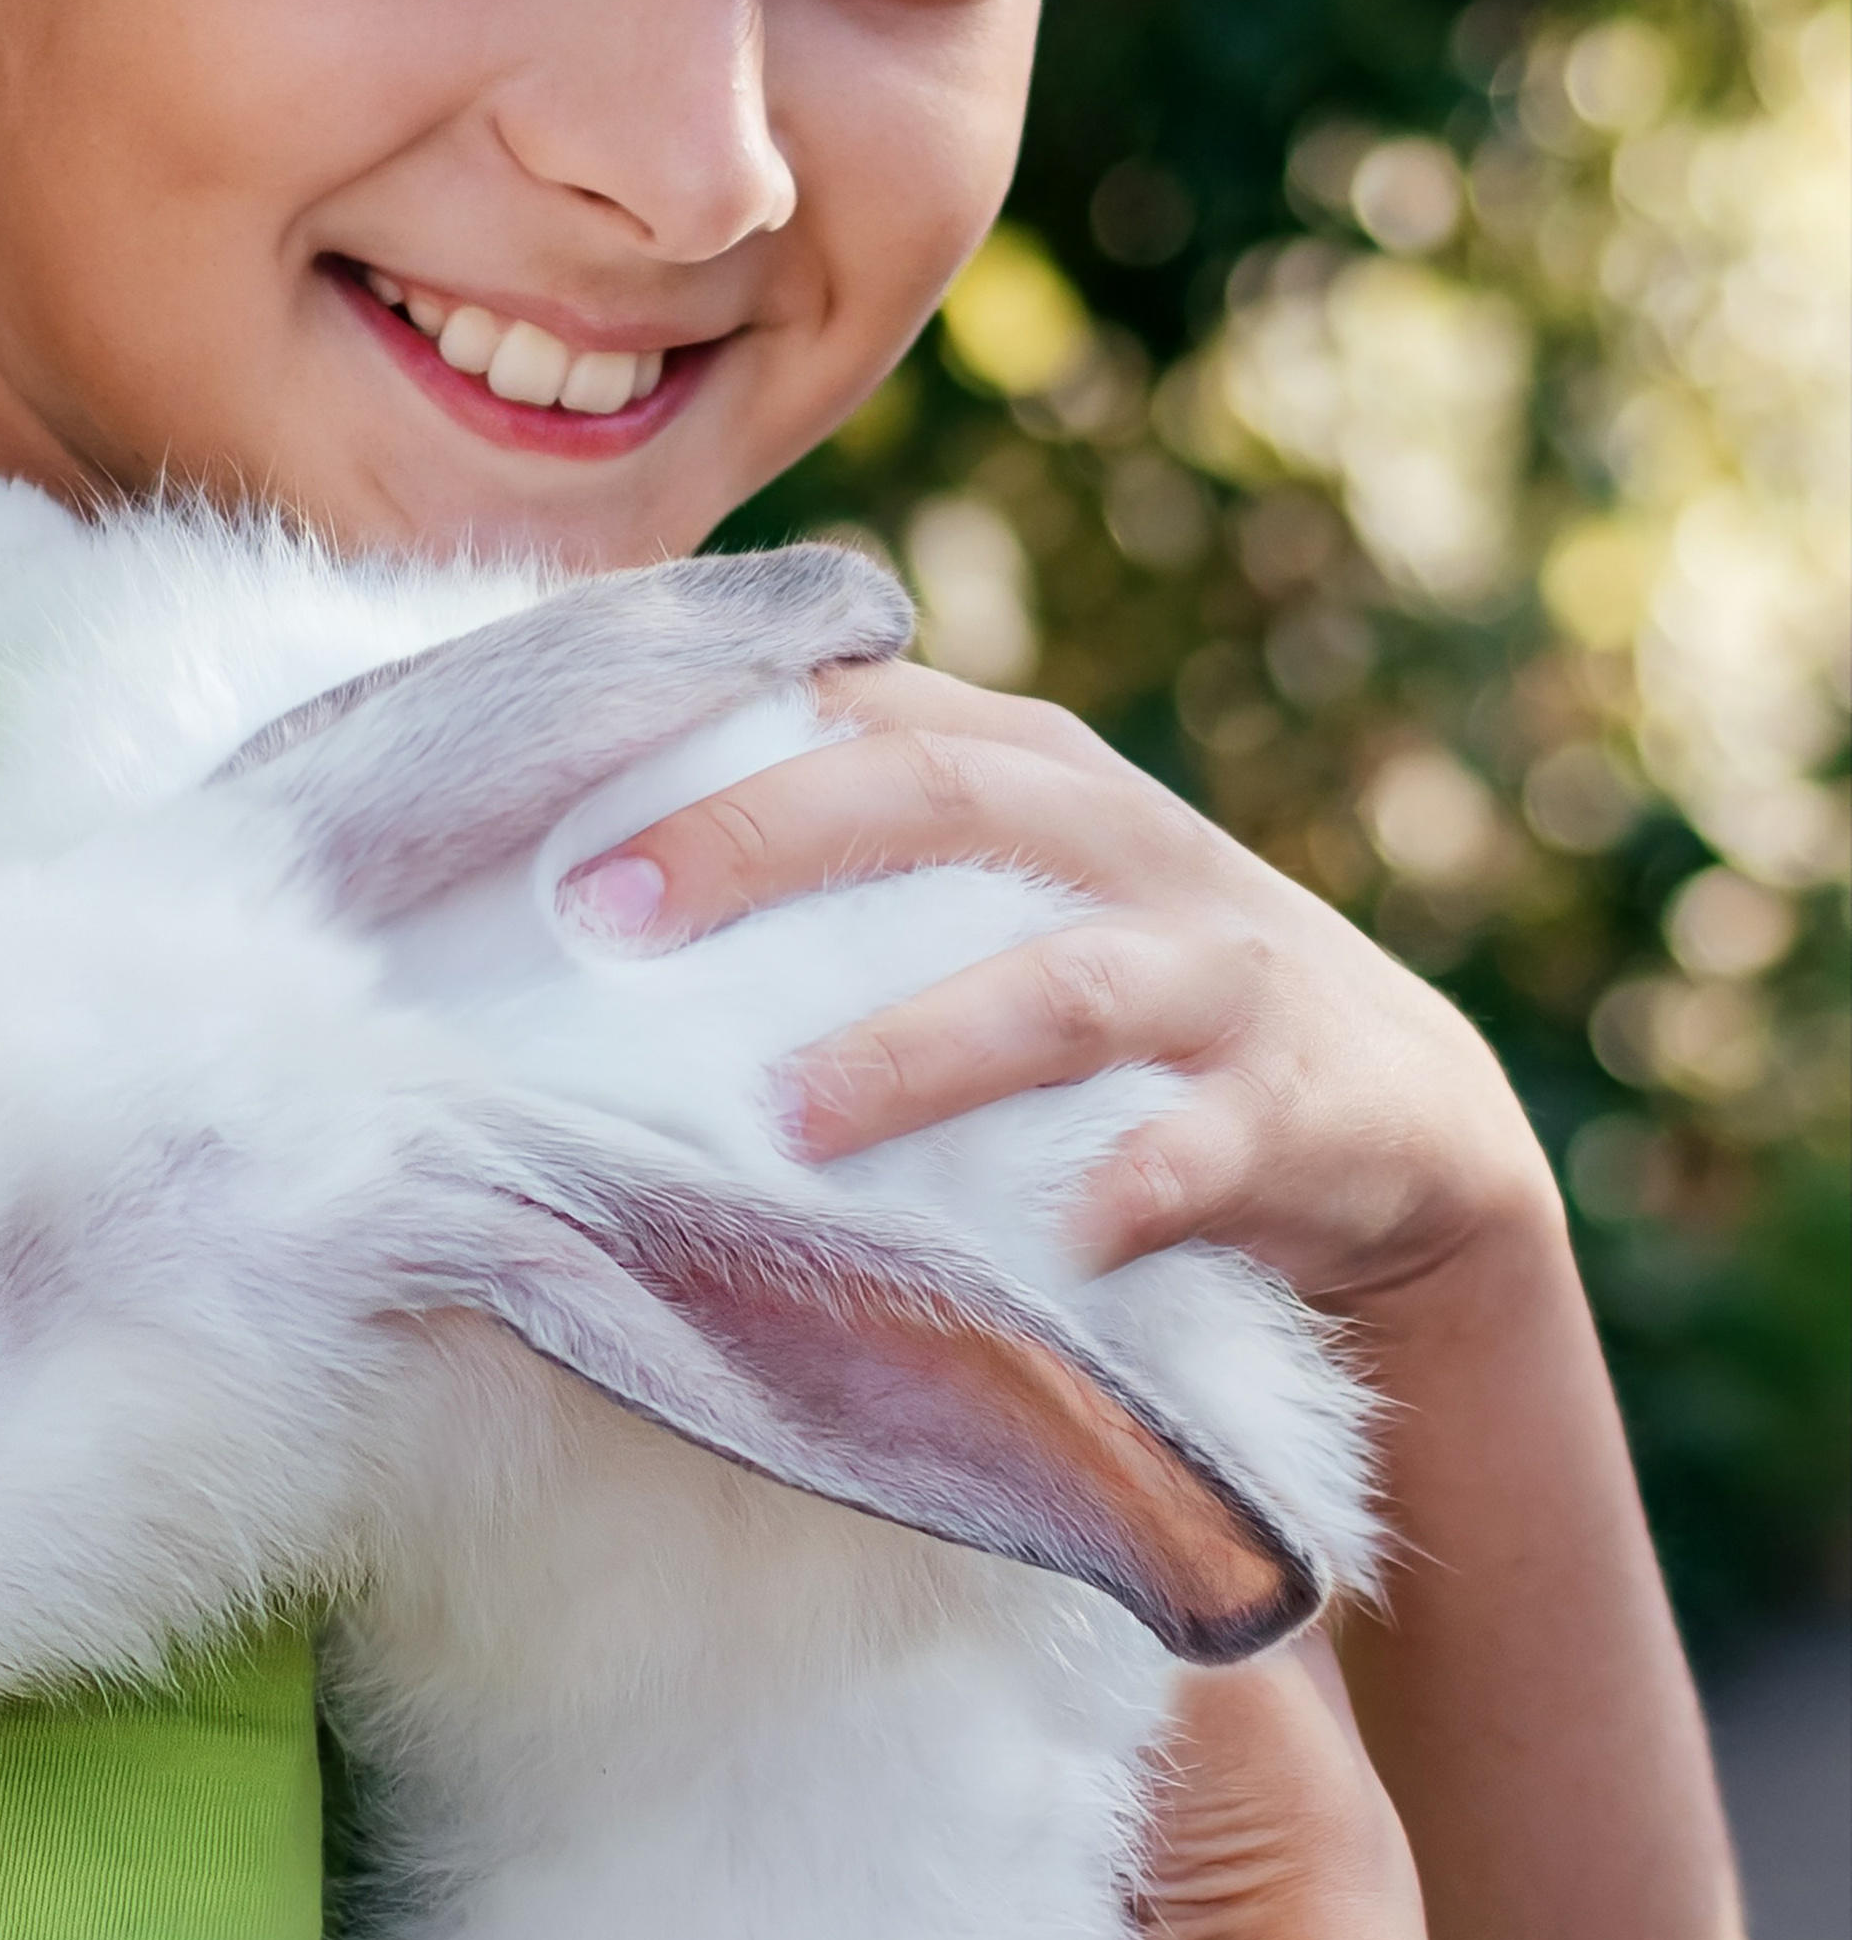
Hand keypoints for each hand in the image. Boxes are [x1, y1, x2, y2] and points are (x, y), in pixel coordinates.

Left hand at [558, 658, 1554, 1313]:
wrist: (1396, 1116)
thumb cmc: (1127, 987)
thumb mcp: (1010, 881)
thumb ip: (854, 838)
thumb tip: (597, 847)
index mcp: (1030, 768)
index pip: (856, 701)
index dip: (704, 723)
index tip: (543, 779)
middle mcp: (1118, 840)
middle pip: (930, 796)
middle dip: (759, 842)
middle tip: (605, 913)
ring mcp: (1211, 973)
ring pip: (1057, 988)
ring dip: (919, 1049)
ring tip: (792, 1121)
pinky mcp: (1294, 1111)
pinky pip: (1207, 1149)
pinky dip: (1136, 1188)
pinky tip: (1064, 1238)